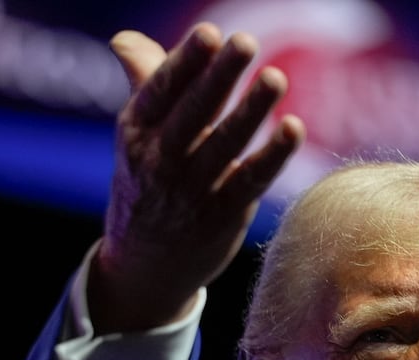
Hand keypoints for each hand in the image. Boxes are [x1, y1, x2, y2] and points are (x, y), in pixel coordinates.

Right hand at [89, 23, 304, 333]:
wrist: (146, 267)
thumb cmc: (147, 184)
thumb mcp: (136, 137)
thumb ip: (145, 83)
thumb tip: (126, 39)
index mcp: (135, 133)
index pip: (160, 92)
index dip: (184, 63)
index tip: (209, 33)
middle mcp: (160, 162)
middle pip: (193, 114)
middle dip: (219, 77)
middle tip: (245, 42)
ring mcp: (192, 192)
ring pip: (225, 146)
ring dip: (251, 111)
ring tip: (275, 79)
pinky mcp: (223, 216)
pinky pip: (251, 181)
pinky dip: (273, 156)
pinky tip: (293, 128)